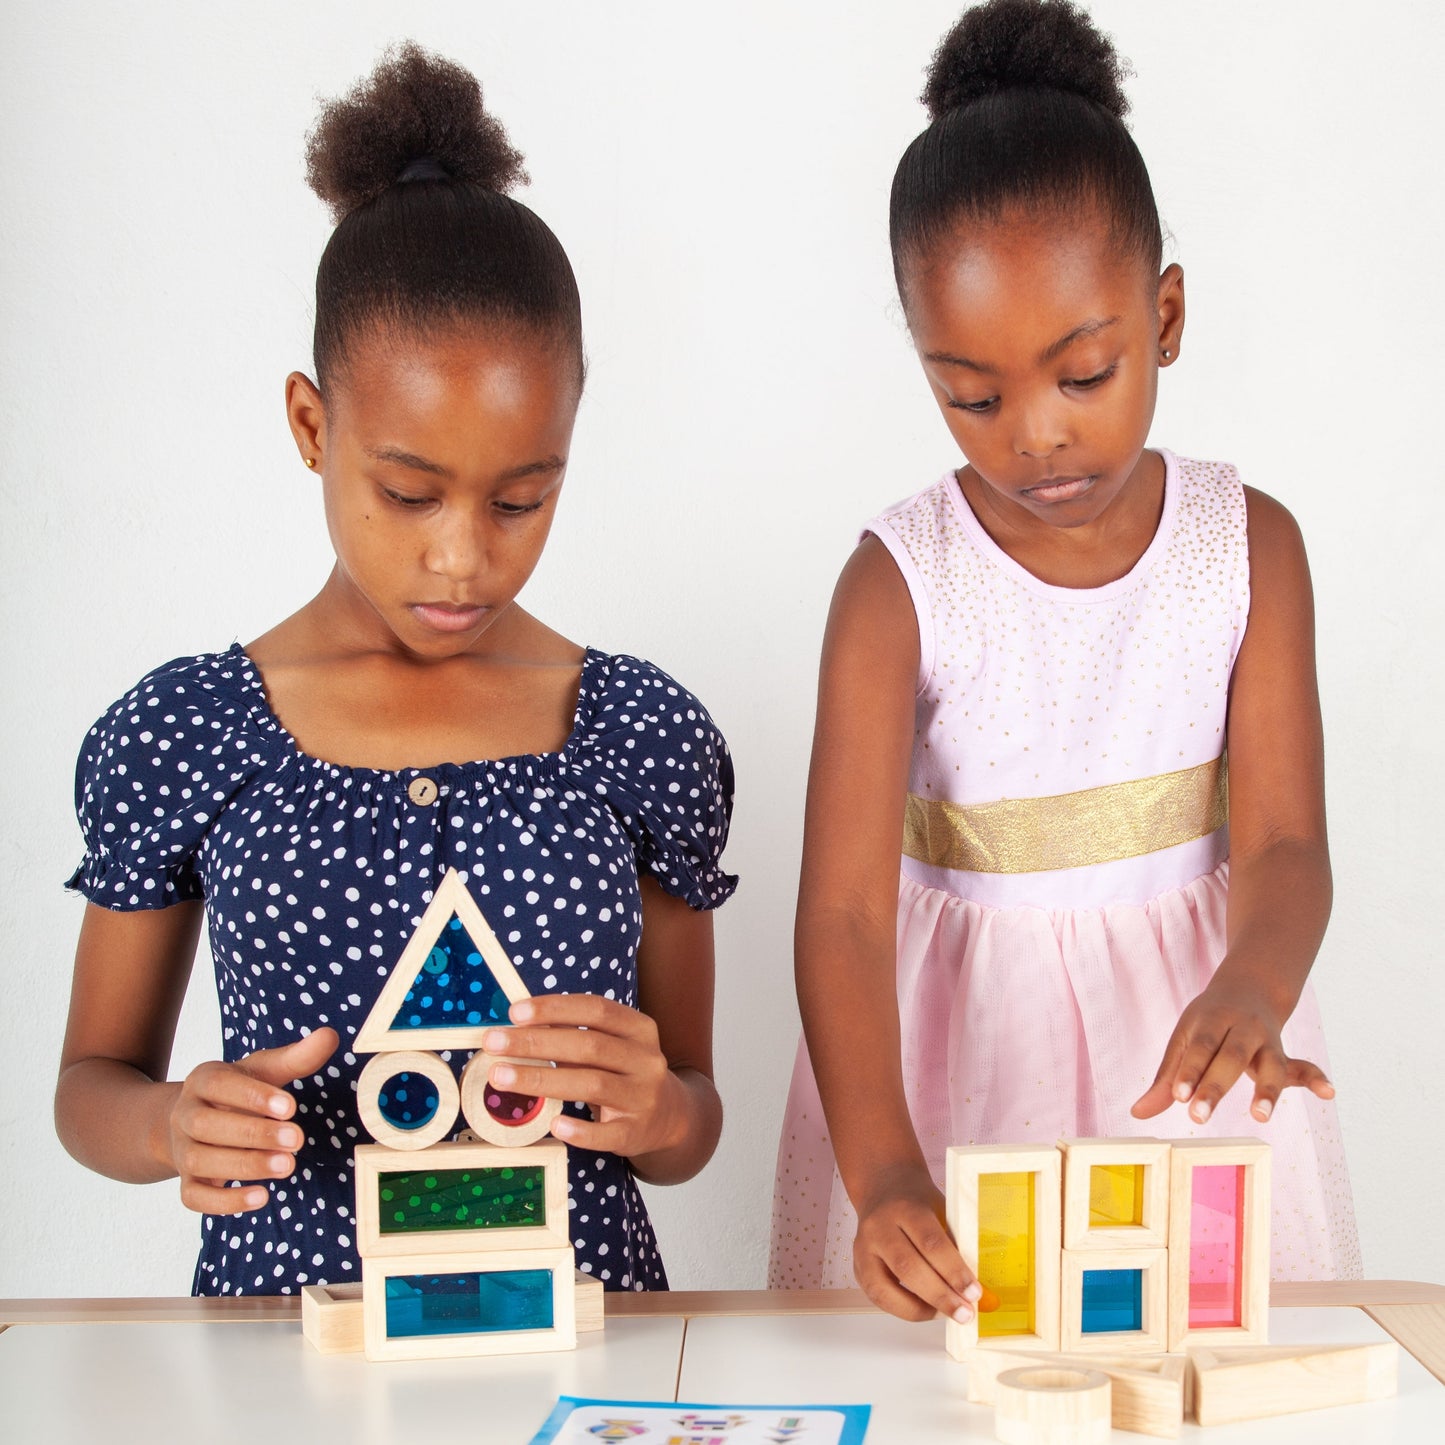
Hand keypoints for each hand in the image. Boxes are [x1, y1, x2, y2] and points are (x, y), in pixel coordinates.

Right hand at [165, 1027, 337, 1213]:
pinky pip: (194, 1197)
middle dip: (254, 1134)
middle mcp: (186, 1114)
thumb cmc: (240, 1090)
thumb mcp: (264, 1069)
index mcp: (203, 1080)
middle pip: (206, 1125)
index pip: (219, 1085)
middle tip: (297, 1140)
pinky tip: (261, 1197)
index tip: (291, 1107)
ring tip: (287, 1166)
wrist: (195, 1118)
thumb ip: (296, 1057)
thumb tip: (331, 1036)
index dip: (253, 1096)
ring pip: (200, 1162)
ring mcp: (183, 1151)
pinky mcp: (187, 1183)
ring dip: (244, 1166)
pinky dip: (225, 1202)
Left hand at [482, 995, 686, 1159]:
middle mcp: (646, 1059)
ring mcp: (643, 1097)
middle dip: (536, 1043)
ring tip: (501, 1077)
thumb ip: (573, 1036)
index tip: (515, 1012)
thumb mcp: (611, 1046)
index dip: (555, 1009)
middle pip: (588, 1046)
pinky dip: (580, 1130)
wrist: (670, 1116)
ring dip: (542, 1080)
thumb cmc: (624, 1073)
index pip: (596, 1009)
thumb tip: (518, 1027)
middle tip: (494, 1043)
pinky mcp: (635, 1133)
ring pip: (592, 1084)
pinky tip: (554, 1124)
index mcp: (639, 1029)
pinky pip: (606, 1133)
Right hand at [852, 1162, 982, 1323]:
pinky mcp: (857, 1268)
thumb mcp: (940, 1211)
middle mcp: (879, 1228)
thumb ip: (953, 1245)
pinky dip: (903, 1309)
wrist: (883, 1189)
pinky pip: (878, 1297)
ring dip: (920, 1310)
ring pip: (886, 1289)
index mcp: (905, 1208)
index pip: (930, 1243)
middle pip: (908, 1268)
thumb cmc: (916, 1203)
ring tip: (945, 1315)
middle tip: (965, 1313)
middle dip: (940, 1296)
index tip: (974, 1293)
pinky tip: (926, 1310)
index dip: (954, 1271)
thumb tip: (972, 1289)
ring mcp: (863, 1249)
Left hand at [1131, 973, 1332, 1123]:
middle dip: (1214, 1087)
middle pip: (1230, 1058)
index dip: (1189, 1071)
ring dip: (1267, 1091)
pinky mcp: (1285, 1055)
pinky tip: (1328, 1092)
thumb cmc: (1207, 1024)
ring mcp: (1266, 1041)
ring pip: (1270, 1064)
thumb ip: (1166, 1079)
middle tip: (1197, 1117)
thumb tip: (1137, 1113)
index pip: (1198, 1047)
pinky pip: (1303, 1066)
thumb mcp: (1183, 1042)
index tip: (1179, 1097)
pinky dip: (1316, 1079)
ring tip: (1259, 1116)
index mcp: (1209, 1020)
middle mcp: (1241, 1028)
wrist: (1248, 989)